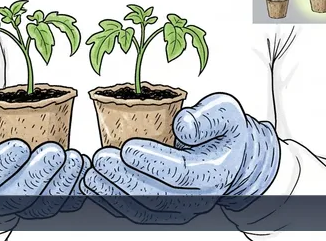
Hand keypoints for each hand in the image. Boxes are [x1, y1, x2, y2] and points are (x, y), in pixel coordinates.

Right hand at [0, 98, 89, 218]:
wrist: (1, 147)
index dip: (3, 165)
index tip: (21, 146)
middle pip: (18, 195)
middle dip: (38, 175)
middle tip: (55, 153)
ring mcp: (25, 203)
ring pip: (44, 204)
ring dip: (63, 183)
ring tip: (75, 159)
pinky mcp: (47, 202)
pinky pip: (64, 204)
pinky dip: (77, 191)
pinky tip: (85, 171)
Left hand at [81, 92, 279, 223]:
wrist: (234, 160)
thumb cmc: (225, 131)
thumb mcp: (227, 111)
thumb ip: (208, 116)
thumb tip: (183, 125)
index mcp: (214, 172)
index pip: (181, 172)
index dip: (153, 161)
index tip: (127, 147)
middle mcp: (198, 198)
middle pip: (157, 196)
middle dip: (124, 178)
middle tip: (100, 158)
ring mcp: (180, 210)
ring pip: (143, 210)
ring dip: (113, 193)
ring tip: (90, 172)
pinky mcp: (164, 214)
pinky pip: (135, 214)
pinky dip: (111, 202)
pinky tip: (92, 184)